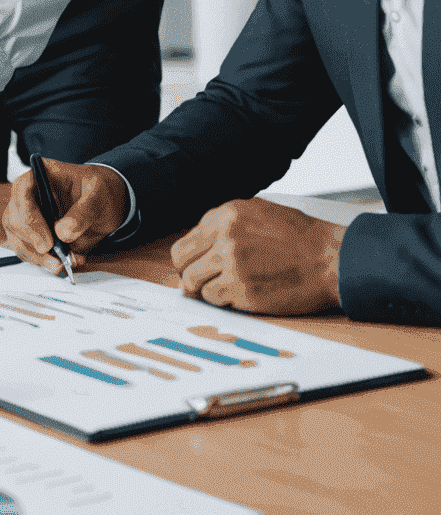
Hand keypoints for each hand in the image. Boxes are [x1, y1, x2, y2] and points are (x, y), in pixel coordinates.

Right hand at [3, 160, 128, 274]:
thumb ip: (83, 212)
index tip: (47, 241)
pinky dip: (42, 262)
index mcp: (41, 175)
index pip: (21, 190)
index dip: (29, 216)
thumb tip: (63, 234)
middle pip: (14, 218)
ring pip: (17, 238)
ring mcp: (28, 215)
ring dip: (36, 257)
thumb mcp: (98, 195)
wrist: (104, 203)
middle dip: (33, 242)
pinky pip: (27, 250)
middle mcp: (29, 195)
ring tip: (60, 264)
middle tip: (55, 258)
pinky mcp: (33, 234)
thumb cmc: (99, 190)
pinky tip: (61, 263)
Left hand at [172, 198, 343, 314]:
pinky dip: (222, 301)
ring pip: (194, 282)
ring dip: (206, 289)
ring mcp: (232, 263)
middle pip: (182, 262)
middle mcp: (225, 236)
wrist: (332, 259)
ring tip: (226, 289)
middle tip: (200, 282)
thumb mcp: (257, 213)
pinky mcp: (243, 289)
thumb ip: (224, 225)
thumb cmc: (300, 238)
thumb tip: (199, 246)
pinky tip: (240, 297)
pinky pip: (213, 298)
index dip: (188, 258)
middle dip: (188, 274)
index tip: (195, 267)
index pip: (186, 241)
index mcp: (225, 215)